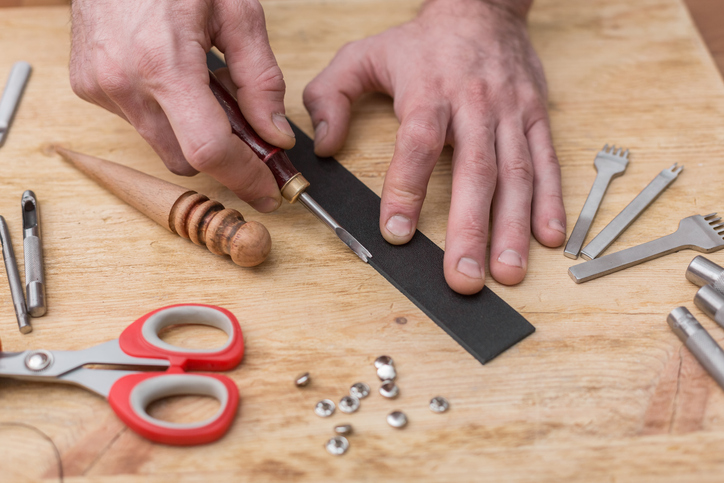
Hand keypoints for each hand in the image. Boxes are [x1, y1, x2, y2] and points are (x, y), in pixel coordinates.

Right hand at [69, 0, 294, 212]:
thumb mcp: (237, 12)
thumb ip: (260, 80)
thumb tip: (274, 134)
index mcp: (164, 64)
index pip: (209, 150)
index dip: (244, 178)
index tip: (268, 192)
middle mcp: (123, 83)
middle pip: (187, 160)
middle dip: (223, 154)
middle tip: (246, 126)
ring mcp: (100, 87)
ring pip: (163, 146)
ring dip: (193, 133)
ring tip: (204, 86)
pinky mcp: (88, 86)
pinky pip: (140, 123)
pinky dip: (166, 114)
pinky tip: (171, 77)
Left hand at [303, 0, 564, 293]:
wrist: (482, 7)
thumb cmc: (421, 42)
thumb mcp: (364, 55)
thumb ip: (331, 96)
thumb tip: (324, 145)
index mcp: (429, 92)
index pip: (418, 143)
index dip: (407, 188)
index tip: (396, 233)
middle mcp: (474, 105)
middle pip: (475, 171)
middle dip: (470, 229)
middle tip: (462, 278)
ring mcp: (510, 113)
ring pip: (516, 174)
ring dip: (513, 227)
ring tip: (508, 273)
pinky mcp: (536, 117)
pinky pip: (547, 161)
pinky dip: (551, 201)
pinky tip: (549, 238)